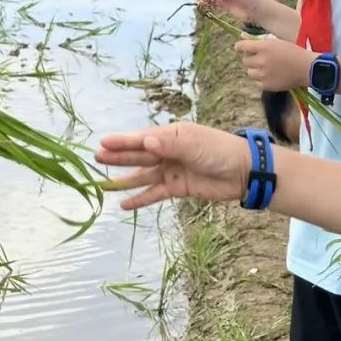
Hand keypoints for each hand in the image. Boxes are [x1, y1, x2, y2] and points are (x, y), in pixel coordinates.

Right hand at [98, 123, 249, 210]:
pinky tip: (124, 204)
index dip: (123, 142)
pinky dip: (140, 198)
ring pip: (143, 176)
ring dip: (125, 180)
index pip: (142, 139)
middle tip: (96, 158)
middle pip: (139, 156)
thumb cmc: (219, 150)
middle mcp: (168, 151)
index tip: (103, 143)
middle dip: (119, 157)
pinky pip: (154, 193)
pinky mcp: (177, 188)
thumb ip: (169, 145)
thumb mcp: (194, 145)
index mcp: (172, 135)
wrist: (243, 172)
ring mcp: (171, 170)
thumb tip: (146, 143)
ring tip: (103, 185)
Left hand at [235, 37, 310, 91]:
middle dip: (250, 59)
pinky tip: (271, 76)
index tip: (240, 48)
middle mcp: (261, 61)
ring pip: (250, 72)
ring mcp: (263, 74)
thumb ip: (259, 41)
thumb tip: (242, 36)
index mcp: (264, 47)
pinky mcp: (266, 85)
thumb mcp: (277, 42)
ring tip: (267, 68)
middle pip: (245, 61)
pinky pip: (256, 82)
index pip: (242, 46)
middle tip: (260, 59)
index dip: (240, 47)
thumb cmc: (294, 52)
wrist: (306, 69)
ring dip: (255, 70)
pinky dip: (261, 79)